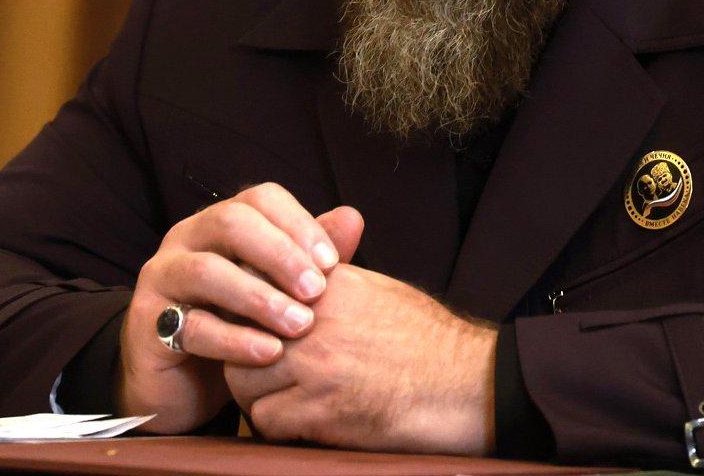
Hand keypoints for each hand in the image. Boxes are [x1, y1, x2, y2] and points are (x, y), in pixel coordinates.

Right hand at [117, 183, 361, 432]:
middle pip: (230, 222)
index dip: (298, 223)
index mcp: (221, 220)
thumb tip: (353, 217)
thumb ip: (310, 256)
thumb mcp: (276, 288)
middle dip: (279, 254)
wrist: (182, 382)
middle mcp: (187, 238)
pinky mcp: (147, 322)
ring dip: (259, 297)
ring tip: (300, 324)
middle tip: (316, 290)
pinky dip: (234, 339)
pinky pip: (191, 325)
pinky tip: (269, 353)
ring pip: (206, 271)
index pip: (260, 198)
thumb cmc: (237, 323)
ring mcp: (162, 277)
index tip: (332, 261)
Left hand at [224, 263, 496, 454]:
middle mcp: (314, 319)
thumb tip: (301, 278)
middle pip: (240, 332)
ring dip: (254, 391)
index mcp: (327, 284)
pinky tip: (293, 421)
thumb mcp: (376, 288)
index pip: (255, 283)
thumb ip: (331, 282)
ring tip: (274, 395)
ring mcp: (315, 365)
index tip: (250, 320)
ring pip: (243, 379)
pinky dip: (273, 425)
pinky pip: (265, 421)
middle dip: (243, 351)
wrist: (463, 383)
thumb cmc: (427, 338)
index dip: (248, 306)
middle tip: (257, 365)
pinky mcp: (321, 412)